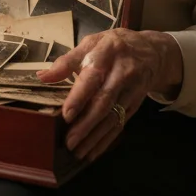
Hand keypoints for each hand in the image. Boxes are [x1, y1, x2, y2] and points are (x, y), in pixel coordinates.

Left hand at [35, 29, 182, 161]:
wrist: (152, 51)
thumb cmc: (113, 46)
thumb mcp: (91, 43)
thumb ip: (66, 61)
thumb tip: (43, 76)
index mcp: (107, 54)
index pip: (92, 78)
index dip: (80, 97)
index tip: (66, 115)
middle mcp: (122, 73)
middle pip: (104, 102)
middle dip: (87, 124)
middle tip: (70, 141)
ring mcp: (131, 90)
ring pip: (113, 116)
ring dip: (96, 137)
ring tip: (79, 152)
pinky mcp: (135, 104)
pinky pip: (120, 124)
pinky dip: (107, 140)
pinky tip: (94, 152)